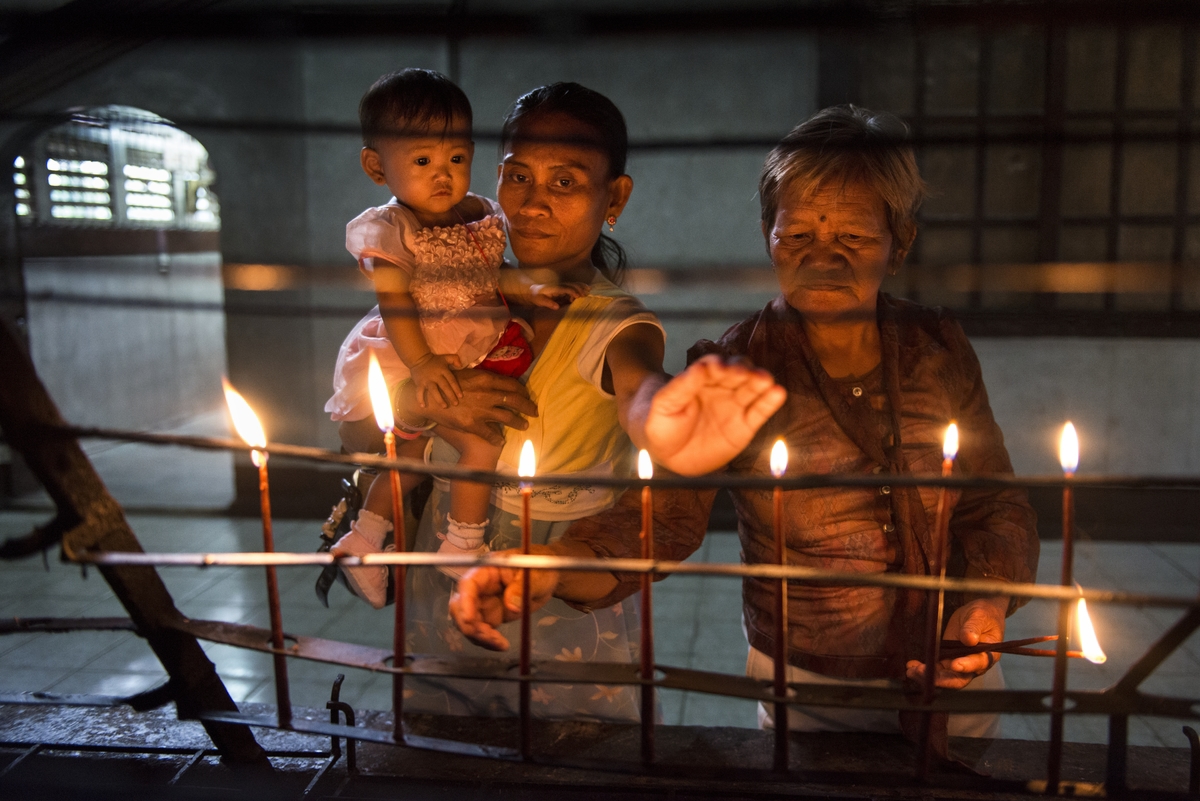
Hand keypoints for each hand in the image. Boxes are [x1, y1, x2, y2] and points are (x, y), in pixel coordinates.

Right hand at [398, 368, 536, 446]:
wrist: (431, 399)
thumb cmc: (447, 383)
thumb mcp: (468, 375)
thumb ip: (485, 380)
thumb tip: (499, 384)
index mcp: (487, 380)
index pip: (512, 385)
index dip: (523, 392)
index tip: (527, 396)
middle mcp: (488, 395)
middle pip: (515, 401)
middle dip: (528, 407)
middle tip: (535, 412)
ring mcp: (481, 411)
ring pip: (508, 418)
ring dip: (519, 422)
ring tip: (525, 425)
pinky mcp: (473, 425)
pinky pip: (490, 434)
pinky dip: (497, 438)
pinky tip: (501, 441)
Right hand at [410, 353, 461, 408]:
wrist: (418, 359)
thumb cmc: (434, 360)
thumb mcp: (445, 357)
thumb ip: (455, 359)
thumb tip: (460, 365)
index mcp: (443, 370)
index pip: (451, 380)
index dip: (456, 388)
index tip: (460, 396)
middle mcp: (436, 376)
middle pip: (444, 386)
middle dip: (450, 395)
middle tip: (455, 404)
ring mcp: (427, 380)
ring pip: (434, 391)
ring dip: (439, 399)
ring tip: (444, 406)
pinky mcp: (419, 383)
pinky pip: (419, 392)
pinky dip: (420, 399)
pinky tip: (423, 406)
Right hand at [448, 547, 559, 650]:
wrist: (544, 579)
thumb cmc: (539, 570)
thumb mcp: (536, 576)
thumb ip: (521, 588)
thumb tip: (512, 605)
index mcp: (487, 571)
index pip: (468, 585)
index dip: (465, 602)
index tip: (470, 620)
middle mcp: (479, 587)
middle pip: (460, 606)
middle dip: (469, 625)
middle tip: (489, 637)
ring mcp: (482, 603)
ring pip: (467, 622)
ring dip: (479, 636)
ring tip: (500, 643)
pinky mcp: (489, 616)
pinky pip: (479, 631)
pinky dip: (487, 641)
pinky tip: (501, 645)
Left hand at [525, 281, 590, 309]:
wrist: (533, 291)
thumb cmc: (536, 296)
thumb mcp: (540, 301)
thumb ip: (548, 303)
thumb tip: (557, 307)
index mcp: (555, 288)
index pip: (566, 289)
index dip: (572, 292)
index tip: (578, 296)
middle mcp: (559, 286)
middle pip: (571, 285)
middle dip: (579, 288)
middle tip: (587, 293)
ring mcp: (561, 286)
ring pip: (573, 285)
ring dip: (580, 287)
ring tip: (589, 289)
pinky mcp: (562, 289)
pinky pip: (571, 288)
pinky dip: (578, 288)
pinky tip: (584, 291)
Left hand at [644, 355, 786, 475]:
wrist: (668, 453)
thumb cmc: (662, 423)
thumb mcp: (665, 405)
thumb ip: (682, 387)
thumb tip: (701, 367)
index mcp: (701, 379)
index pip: (713, 367)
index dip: (717, 366)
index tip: (719, 367)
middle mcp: (722, 387)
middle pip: (737, 373)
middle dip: (742, 371)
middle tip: (744, 373)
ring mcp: (735, 404)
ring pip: (752, 388)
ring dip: (760, 381)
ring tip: (765, 380)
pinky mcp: (746, 425)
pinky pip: (760, 411)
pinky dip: (770, 401)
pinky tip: (778, 393)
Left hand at [905, 597, 1006, 688]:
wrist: (980, 615)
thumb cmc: (984, 616)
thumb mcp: (980, 616)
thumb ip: (974, 627)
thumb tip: (969, 639)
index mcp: (987, 655)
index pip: (977, 664)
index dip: (966, 666)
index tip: (955, 664)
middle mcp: (973, 665)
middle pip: (958, 679)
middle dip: (940, 679)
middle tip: (922, 671)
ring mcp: (959, 664)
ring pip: (944, 678)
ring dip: (928, 676)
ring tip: (912, 670)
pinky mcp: (947, 659)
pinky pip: (936, 669)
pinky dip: (924, 669)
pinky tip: (912, 666)